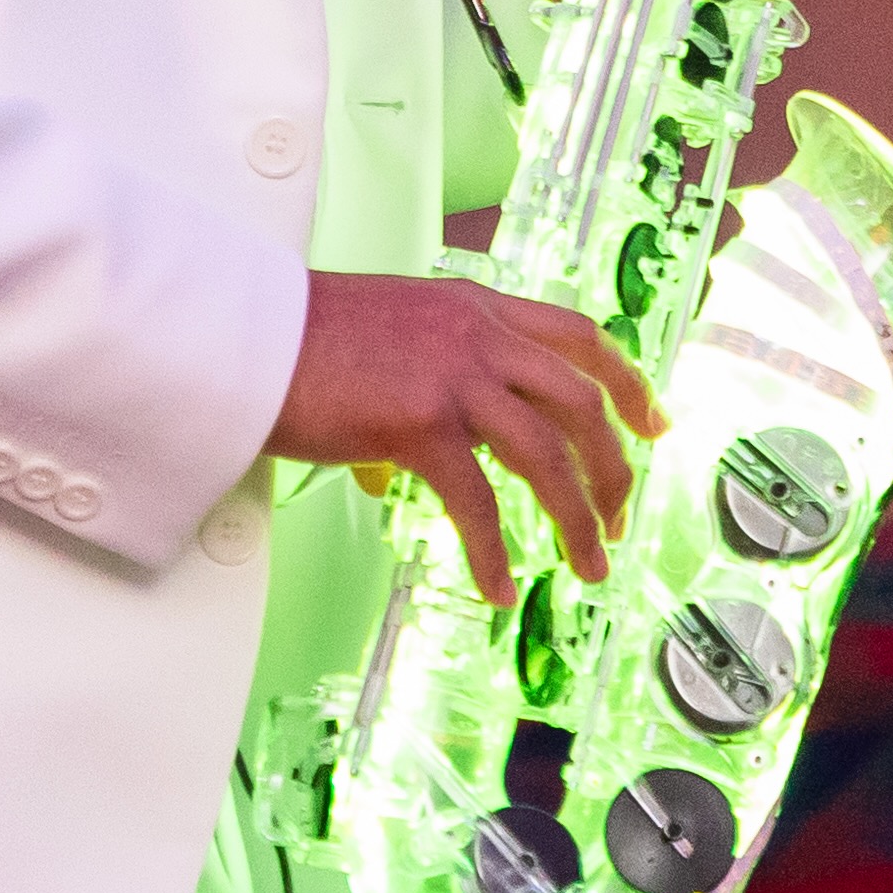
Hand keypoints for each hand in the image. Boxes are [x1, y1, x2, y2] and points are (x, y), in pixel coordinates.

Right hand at [265, 269, 664, 605]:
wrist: (239, 331)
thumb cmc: (295, 337)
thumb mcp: (386, 332)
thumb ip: (425, 375)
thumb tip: (417, 453)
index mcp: (474, 306)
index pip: (579, 335)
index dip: (627, 382)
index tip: (652, 422)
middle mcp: (477, 335)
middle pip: (583, 401)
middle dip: (614, 468)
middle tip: (617, 519)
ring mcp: (452, 377)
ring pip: (551, 455)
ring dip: (579, 519)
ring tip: (588, 567)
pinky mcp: (418, 424)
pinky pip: (480, 503)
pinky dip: (497, 553)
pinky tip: (501, 585)